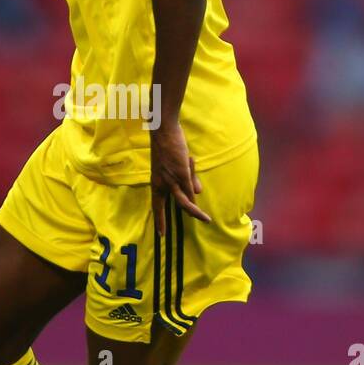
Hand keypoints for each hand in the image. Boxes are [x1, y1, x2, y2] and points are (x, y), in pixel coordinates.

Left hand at [151, 120, 210, 235]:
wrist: (164, 130)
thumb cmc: (169, 145)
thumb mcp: (176, 166)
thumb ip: (187, 180)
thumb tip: (197, 193)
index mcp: (157, 182)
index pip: (156, 205)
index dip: (158, 219)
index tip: (160, 234)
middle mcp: (161, 183)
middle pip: (168, 206)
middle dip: (166, 221)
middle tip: (167, 234)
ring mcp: (171, 179)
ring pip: (183, 201)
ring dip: (195, 212)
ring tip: (206, 219)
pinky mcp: (180, 172)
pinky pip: (189, 188)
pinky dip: (194, 193)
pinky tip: (199, 197)